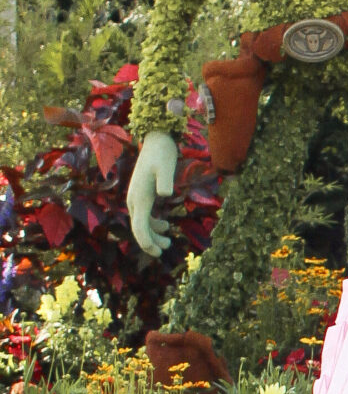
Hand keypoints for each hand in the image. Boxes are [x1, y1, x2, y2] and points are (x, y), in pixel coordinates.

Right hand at [128, 131, 177, 257]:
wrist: (156, 140)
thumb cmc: (162, 154)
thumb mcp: (167, 167)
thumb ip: (166, 180)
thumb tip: (165, 194)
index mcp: (139, 198)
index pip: (139, 227)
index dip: (147, 242)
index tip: (158, 253)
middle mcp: (134, 200)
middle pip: (139, 228)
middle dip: (151, 242)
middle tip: (167, 248)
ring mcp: (136, 198)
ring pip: (141, 224)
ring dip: (153, 235)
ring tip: (168, 241)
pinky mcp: (142, 195)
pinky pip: (144, 216)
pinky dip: (153, 225)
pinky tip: (166, 225)